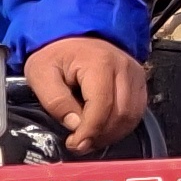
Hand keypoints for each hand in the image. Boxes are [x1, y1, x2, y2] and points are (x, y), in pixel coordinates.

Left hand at [25, 35, 147, 153]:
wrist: (71, 36)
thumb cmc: (55, 54)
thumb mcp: (41, 74)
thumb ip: (56, 101)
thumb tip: (75, 125)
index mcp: (100, 63)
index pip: (102, 107)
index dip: (89, 131)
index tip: (75, 144)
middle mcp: (124, 68)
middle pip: (121, 114)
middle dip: (100, 136)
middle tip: (80, 144)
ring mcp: (135, 75)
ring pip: (131, 117)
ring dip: (111, 134)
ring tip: (89, 138)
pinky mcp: (139, 82)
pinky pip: (136, 112)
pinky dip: (120, 126)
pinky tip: (102, 130)